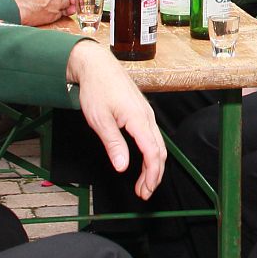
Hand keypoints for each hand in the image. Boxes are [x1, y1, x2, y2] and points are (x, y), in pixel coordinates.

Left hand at [66, 40, 165, 198]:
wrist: (96, 65)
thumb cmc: (97, 89)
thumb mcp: (100, 120)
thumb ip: (113, 144)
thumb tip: (123, 167)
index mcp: (138, 119)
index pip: (153, 153)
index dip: (151, 175)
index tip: (145, 190)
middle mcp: (146, 116)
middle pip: (160, 151)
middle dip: (154, 175)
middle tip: (144, 192)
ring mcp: (145, 113)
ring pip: (157, 144)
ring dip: (153, 165)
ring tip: (143, 182)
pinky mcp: (141, 111)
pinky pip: (152, 136)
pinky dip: (151, 152)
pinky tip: (143, 160)